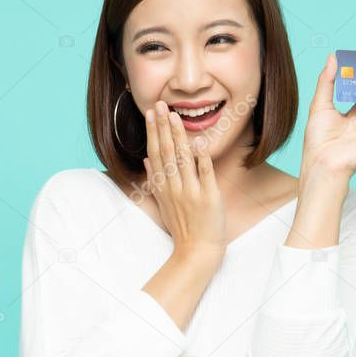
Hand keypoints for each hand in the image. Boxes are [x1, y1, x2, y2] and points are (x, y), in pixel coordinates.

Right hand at [143, 100, 226, 256]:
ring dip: (179, 136)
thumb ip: (155, 180)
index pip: (156, 153)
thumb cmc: (183, 227)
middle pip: (167, 152)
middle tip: (160, 105)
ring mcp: (191, 192)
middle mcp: (174, 187)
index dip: (154, 131)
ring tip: (176, 116)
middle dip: (163, 126)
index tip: (151, 112)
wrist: (196, 251)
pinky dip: (202, 160)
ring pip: (183, 159)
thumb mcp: (163, 203)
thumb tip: (146, 159)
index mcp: (164, 186)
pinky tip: (199, 143)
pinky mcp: (209, 198)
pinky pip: (205, 175)